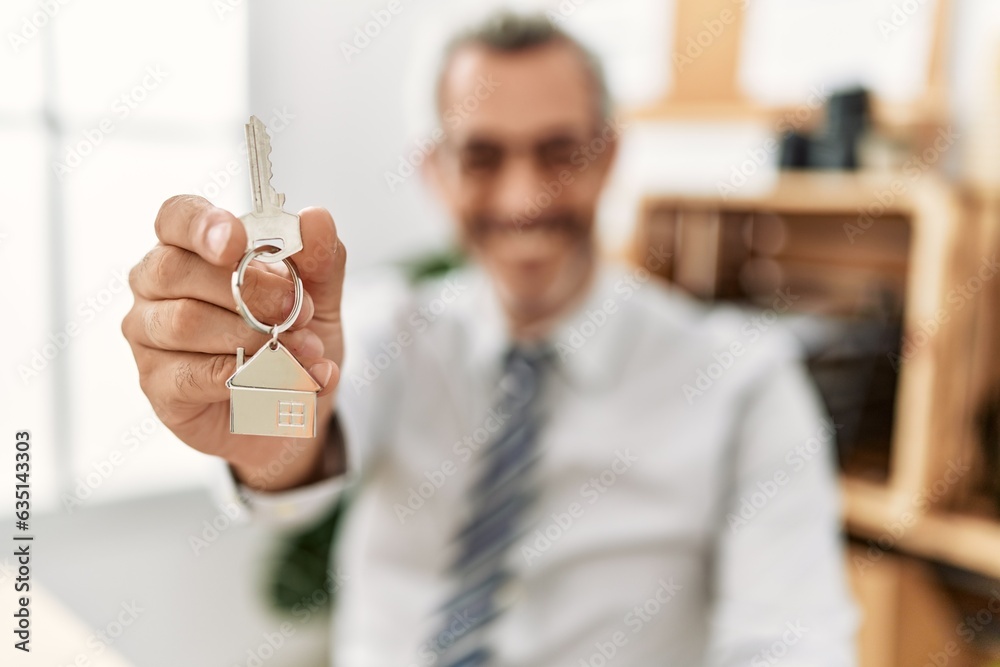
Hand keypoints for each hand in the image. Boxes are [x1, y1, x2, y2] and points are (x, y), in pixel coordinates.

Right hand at [122, 195, 346, 490]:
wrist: (293, 407)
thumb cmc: (293, 339)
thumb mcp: (319, 295)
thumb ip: (319, 258)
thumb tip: (316, 218)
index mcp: (191, 247)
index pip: (176, 217)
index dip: (201, 224)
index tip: (237, 242)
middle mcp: (156, 285)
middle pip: (180, 270)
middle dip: (251, 290)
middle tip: (299, 311)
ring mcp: (148, 334)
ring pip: (185, 322)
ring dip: (253, 336)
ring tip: (302, 349)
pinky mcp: (157, 384)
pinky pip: (193, 375)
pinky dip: (245, 376)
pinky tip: (283, 379)